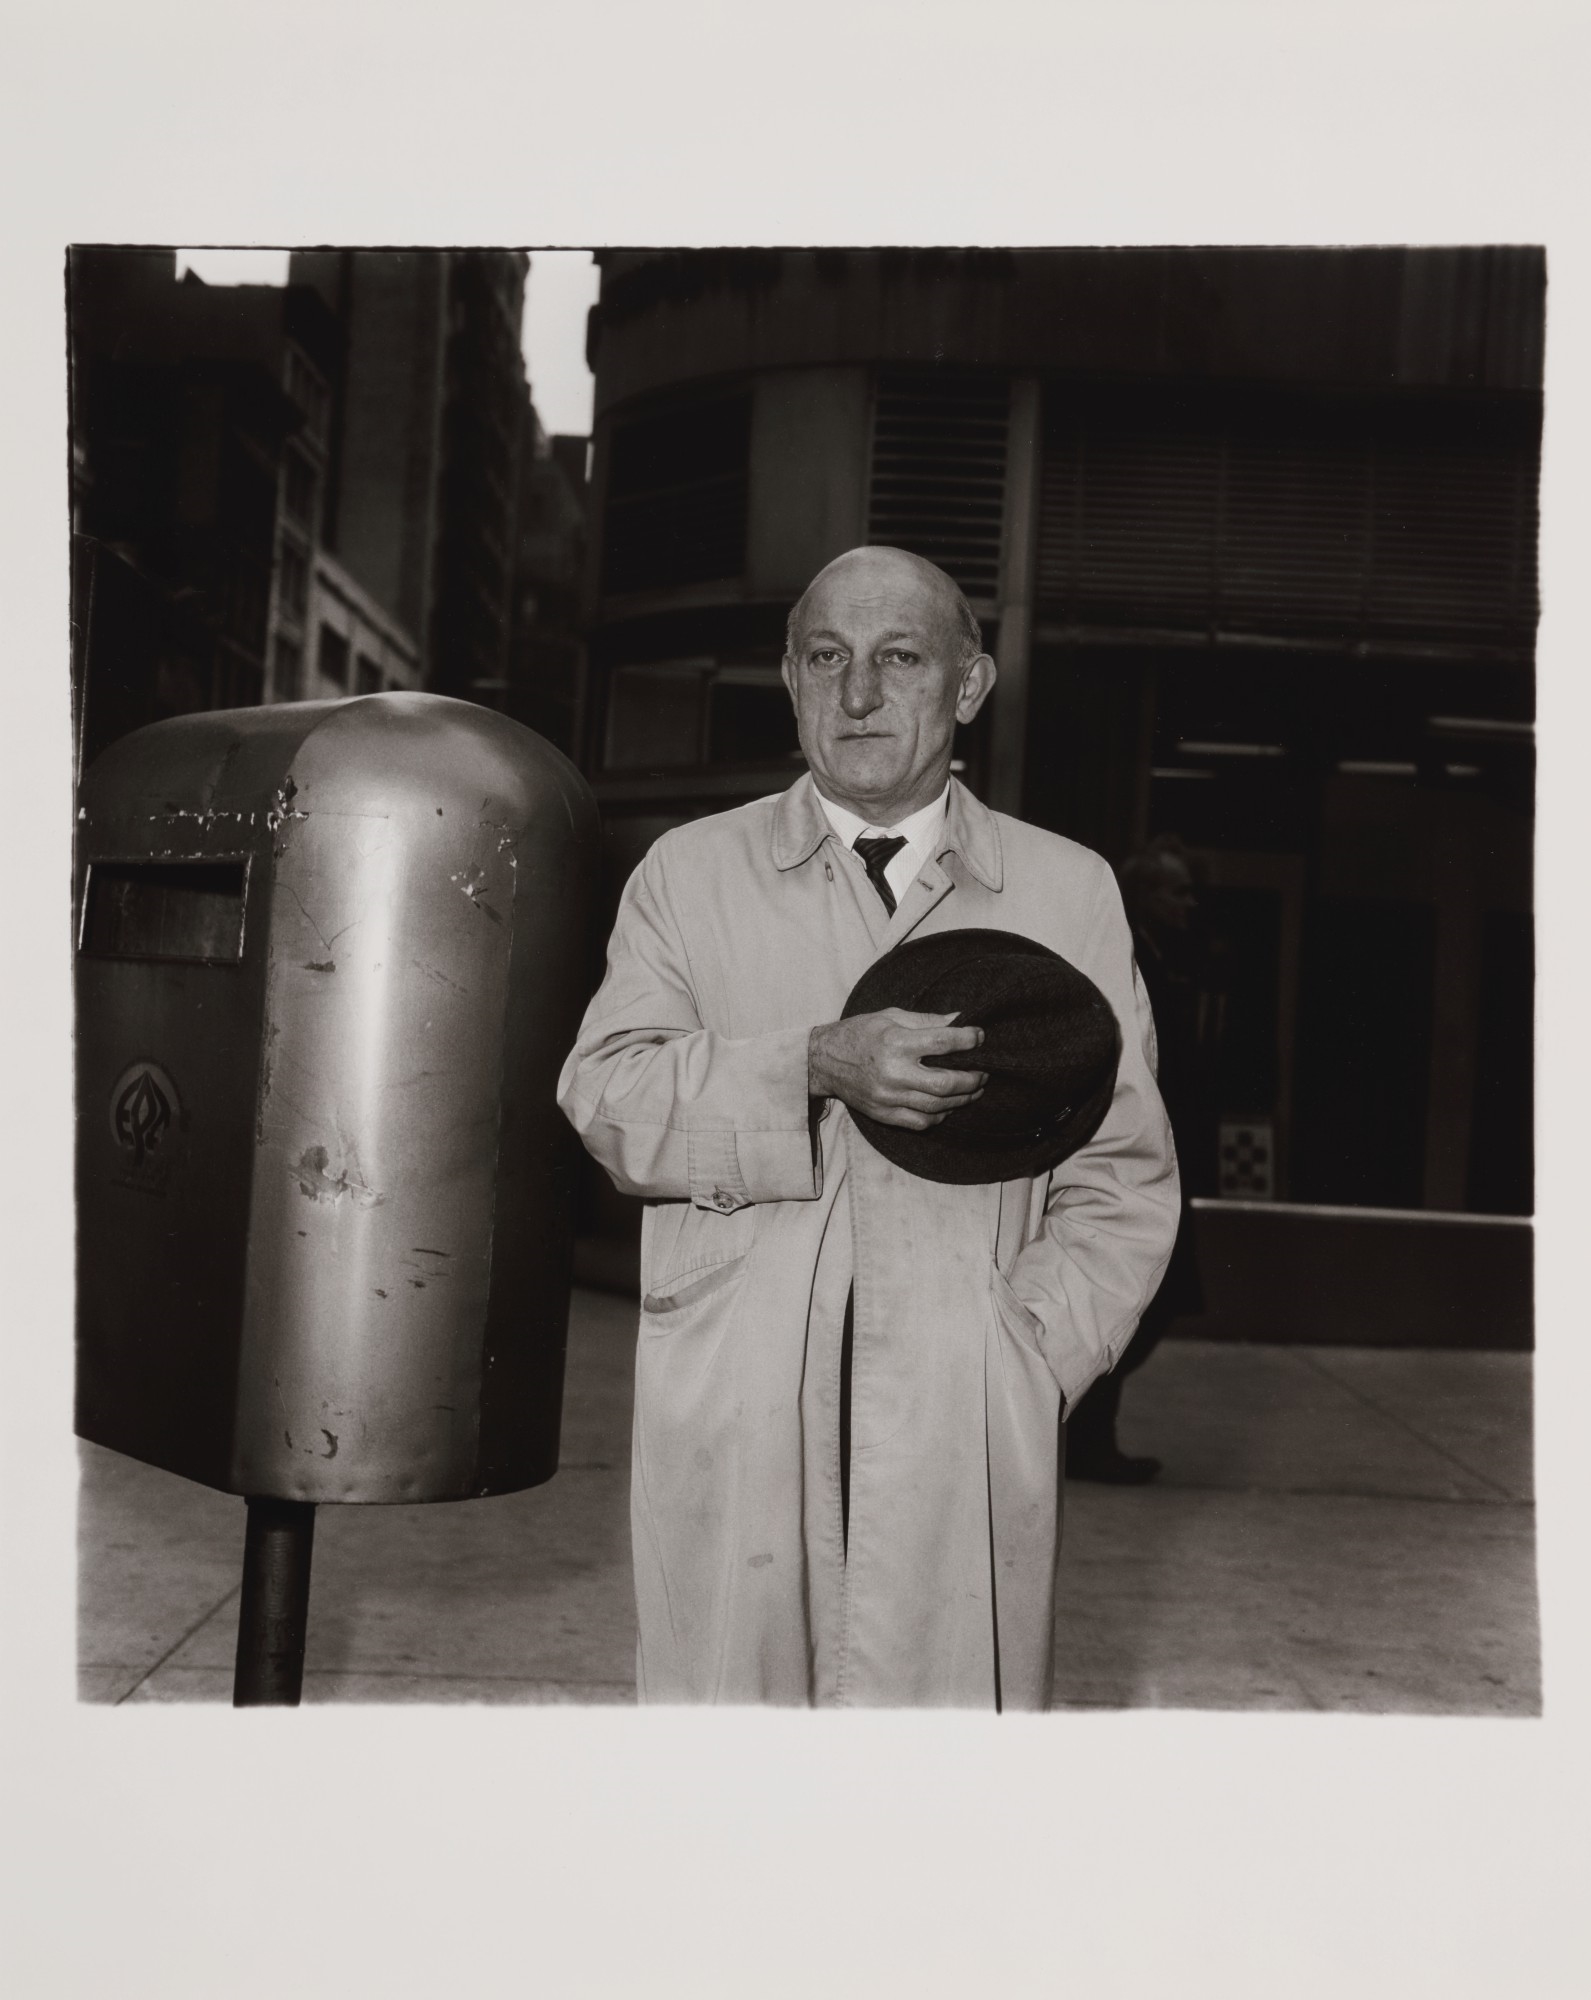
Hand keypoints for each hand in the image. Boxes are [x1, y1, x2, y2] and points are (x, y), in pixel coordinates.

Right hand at [809, 1009, 985, 1129]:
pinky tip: (948, 1106)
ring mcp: (888, 1097)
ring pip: (937, 1107)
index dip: (968, 1040)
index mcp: (895, 1042)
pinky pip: (921, 1122)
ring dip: (962, 1099)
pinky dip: (940, 1116)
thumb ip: (926, 1020)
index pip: (942, 1042)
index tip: (980, 1037)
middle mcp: (893, 1072)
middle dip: (972, 1079)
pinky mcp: (884, 1114)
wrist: (824, 1061)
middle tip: (984, 1073)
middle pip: (945, 1083)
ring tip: (973, 1090)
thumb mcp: (890, 1016)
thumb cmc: (860, 1033)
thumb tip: (960, 1019)